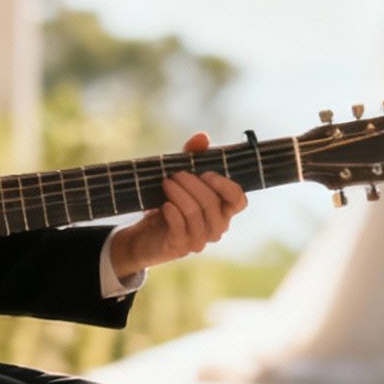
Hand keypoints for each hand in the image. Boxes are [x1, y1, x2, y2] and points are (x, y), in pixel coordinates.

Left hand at [108, 132, 248, 276]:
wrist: (144, 234)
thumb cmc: (168, 201)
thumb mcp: (180, 175)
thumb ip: (192, 155)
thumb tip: (203, 137)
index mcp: (222, 210)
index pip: (239, 201)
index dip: (227, 186)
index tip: (207, 173)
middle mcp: (216, 227)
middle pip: (213, 204)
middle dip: (193, 184)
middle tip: (175, 173)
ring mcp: (200, 239)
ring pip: (196, 214)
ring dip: (180, 194)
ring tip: (166, 182)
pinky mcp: (181, 247)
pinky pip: (181, 228)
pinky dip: (173, 213)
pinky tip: (163, 205)